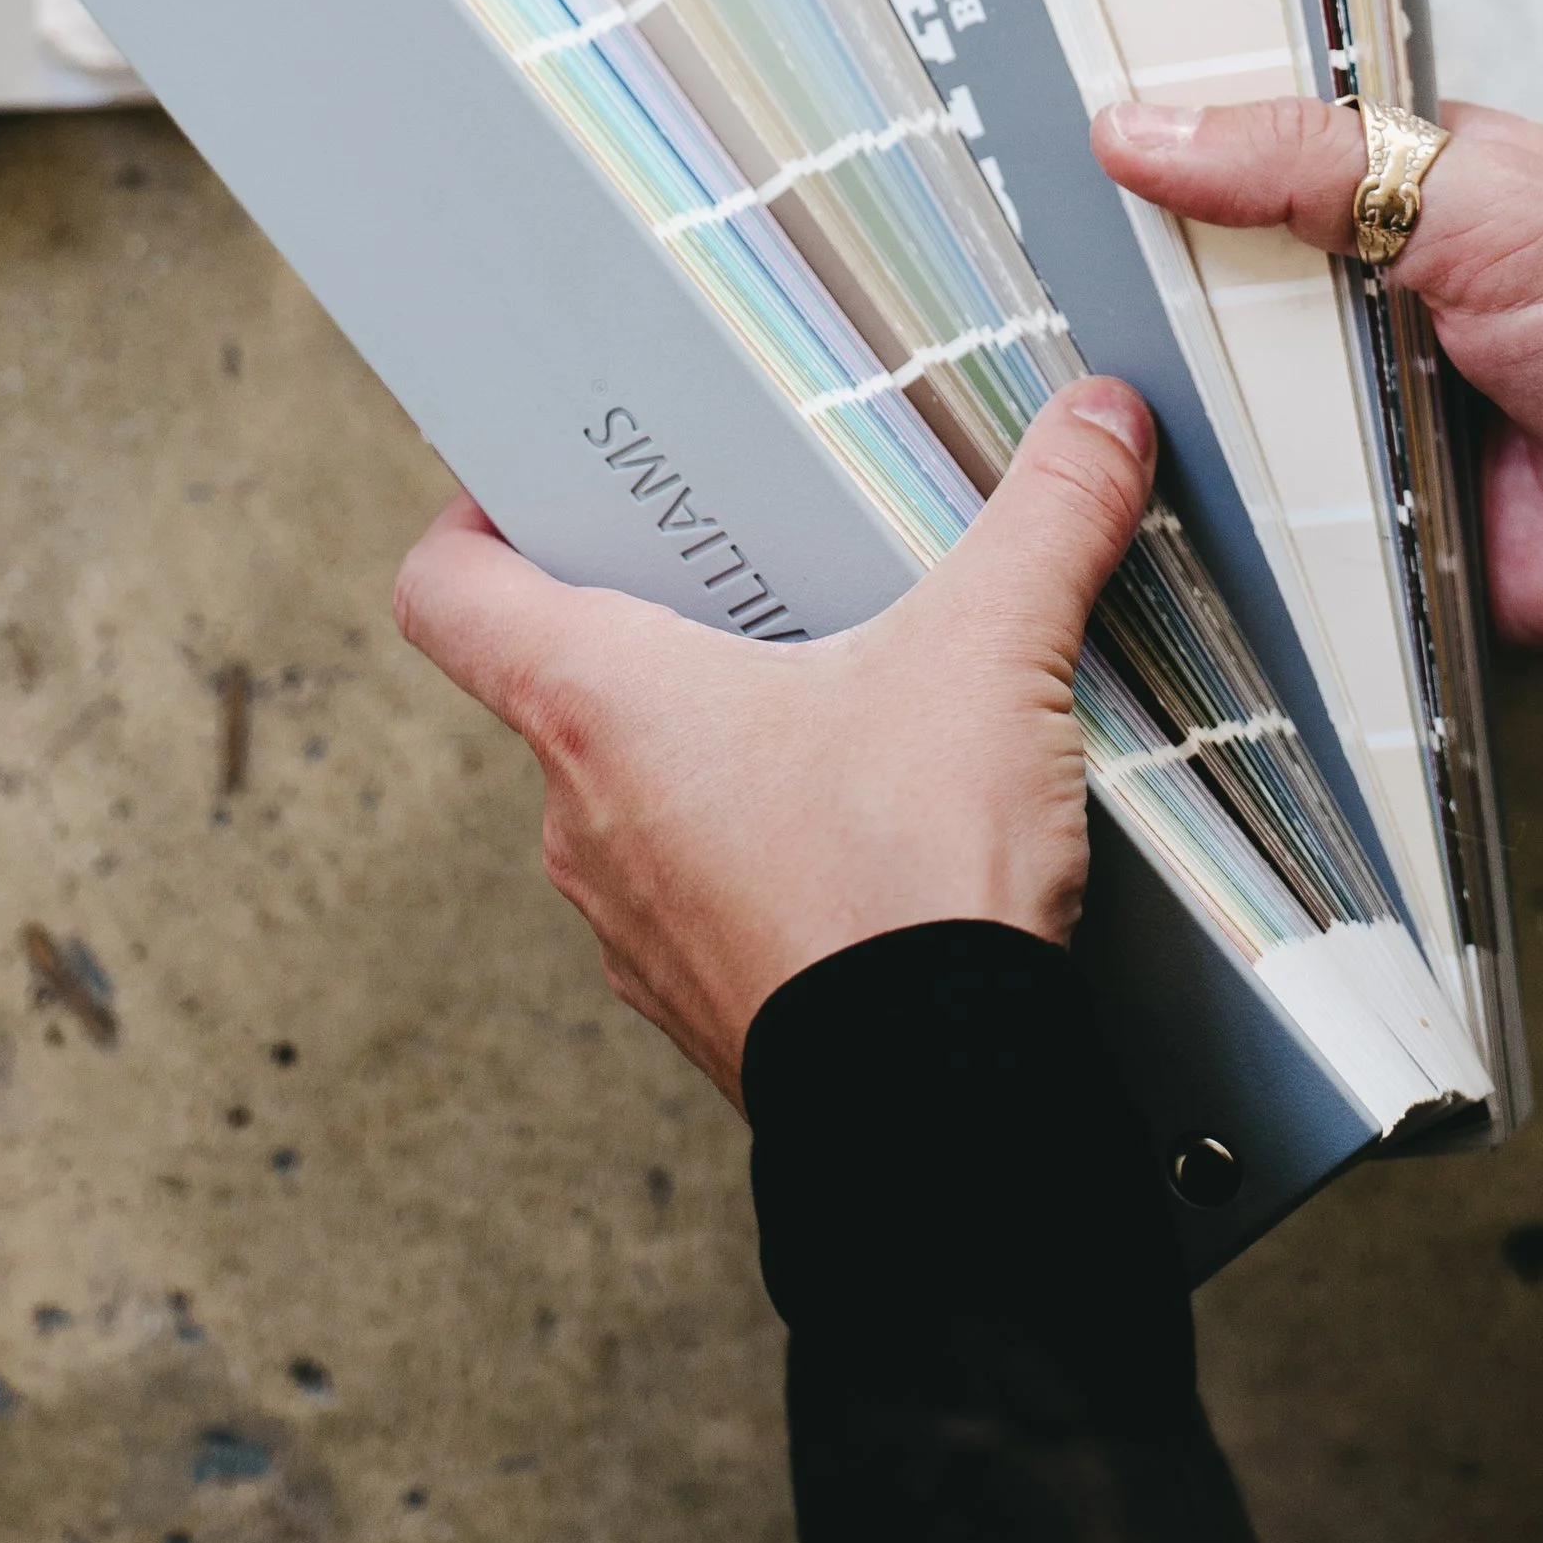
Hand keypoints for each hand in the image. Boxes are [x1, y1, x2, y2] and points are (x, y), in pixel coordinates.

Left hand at [393, 379, 1155, 1106]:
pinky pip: (696, 885)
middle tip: (749, 569)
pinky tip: (861, 823)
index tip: (539, 491)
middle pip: (558, 677)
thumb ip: (1045, 520)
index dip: (477, 519)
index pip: (445, 590)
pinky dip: (756, 844)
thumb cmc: (906, 888)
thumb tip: (1097, 424)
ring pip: (633, 788)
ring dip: (712, 739)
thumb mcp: (989, 656)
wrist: (939, 1118)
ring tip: (830, 693)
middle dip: (657, 617)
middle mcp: (581, 814)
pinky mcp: (698, 993)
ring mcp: (630, 919)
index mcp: (594, 702)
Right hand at [1091, 96, 1542, 661]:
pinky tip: (1120, 483)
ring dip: (1165, 394)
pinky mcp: (1355, 520)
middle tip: (1016, 254)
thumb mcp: (1475, 199)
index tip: (1042, 122)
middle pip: (1208, 276)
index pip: (1245, 144)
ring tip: (1043, 367)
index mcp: (1394, 185)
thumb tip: (1143, 128)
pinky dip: (1209, 504)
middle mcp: (1362, 293)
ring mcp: (1355, 409)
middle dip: (1133, 274)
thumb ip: (1306, 157)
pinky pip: (1255, 512)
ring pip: (1216, 395)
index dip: (1156, 139)